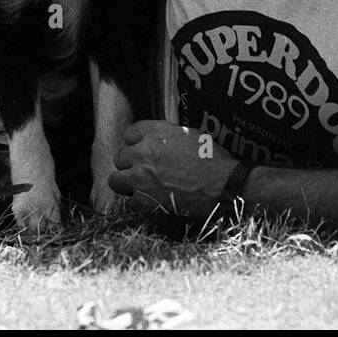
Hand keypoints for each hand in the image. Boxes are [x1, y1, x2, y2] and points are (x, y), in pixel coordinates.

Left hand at [107, 121, 236, 219]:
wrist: (222, 185)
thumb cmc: (213, 158)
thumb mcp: (191, 135)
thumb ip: (168, 136)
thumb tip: (161, 140)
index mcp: (156, 133)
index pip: (129, 133)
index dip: (135, 142)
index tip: (140, 149)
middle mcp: (143, 152)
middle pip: (120, 156)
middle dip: (129, 163)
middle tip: (141, 170)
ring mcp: (141, 177)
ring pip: (115, 179)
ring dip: (125, 182)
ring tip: (138, 187)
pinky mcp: (144, 200)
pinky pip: (129, 202)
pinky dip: (138, 203)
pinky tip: (150, 202)